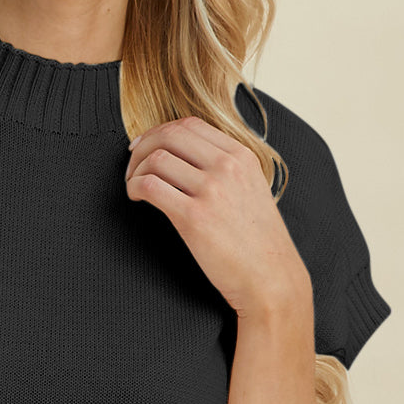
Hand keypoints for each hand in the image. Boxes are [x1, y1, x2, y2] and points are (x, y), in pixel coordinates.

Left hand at [124, 115, 308, 317]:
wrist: (271, 278)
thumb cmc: (258, 242)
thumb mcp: (252, 189)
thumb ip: (226, 168)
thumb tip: (186, 156)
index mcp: (241, 156)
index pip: (190, 124)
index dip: (159, 132)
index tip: (146, 146)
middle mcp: (227, 166)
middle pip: (169, 135)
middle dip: (142, 146)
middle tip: (132, 165)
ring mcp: (211, 189)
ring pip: (156, 158)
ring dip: (135, 170)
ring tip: (134, 186)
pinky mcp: (194, 216)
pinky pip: (151, 186)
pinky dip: (135, 188)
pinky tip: (137, 198)